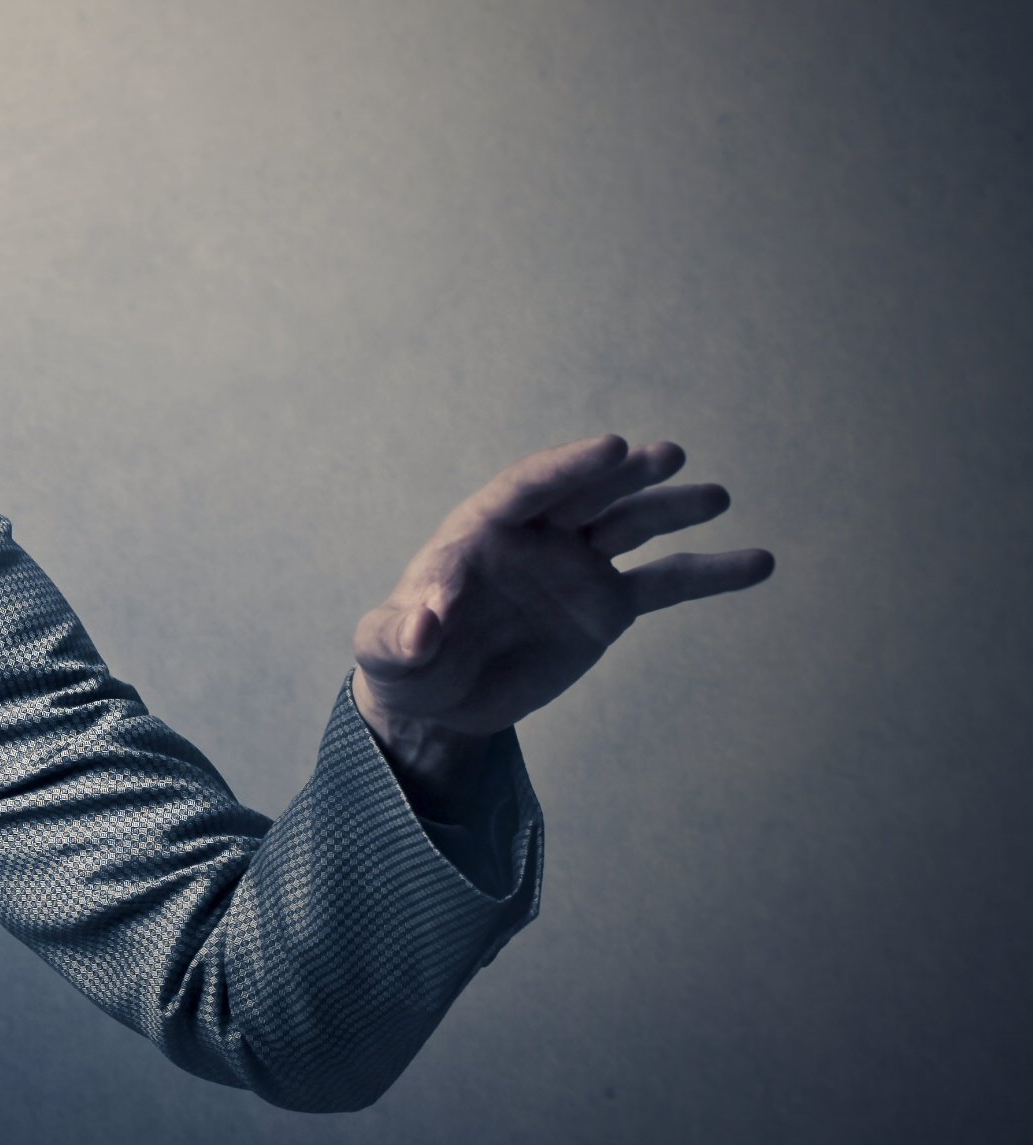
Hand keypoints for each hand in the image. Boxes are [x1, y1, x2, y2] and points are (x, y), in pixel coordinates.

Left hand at [352, 434, 774, 765]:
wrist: (440, 697)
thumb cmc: (404, 659)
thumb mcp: (386, 651)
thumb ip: (398, 635)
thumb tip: (420, 629)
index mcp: (482, 529)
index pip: (527, 486)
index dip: (567, 468)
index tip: (611, 448)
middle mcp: (536, 537)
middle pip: (585, 495)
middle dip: (623, 475)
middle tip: (665, 455)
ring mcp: (576, 566)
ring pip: (631, 526)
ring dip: (670, 509)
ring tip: (715, 496)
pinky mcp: (605, 606)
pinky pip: (665, 583)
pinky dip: (710, 574)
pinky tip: (758, 562)